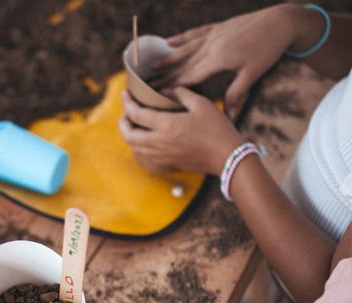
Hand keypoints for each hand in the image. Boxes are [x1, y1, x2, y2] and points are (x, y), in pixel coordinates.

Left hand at [118, 88, 242, 175]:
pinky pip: (146, 156)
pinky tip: (147, 138)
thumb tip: (166, 90)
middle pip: (129, 135)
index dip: (127, 103)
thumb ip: (181, 93)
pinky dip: (140, 147)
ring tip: (135, 124)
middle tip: (126, 112)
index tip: (125, 94)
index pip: (136, 114)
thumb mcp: (202, 104)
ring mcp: (163, 156)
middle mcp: (160, 143)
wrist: (228, 157)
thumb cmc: (218, 129)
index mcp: (167, 125)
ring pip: (135, 148)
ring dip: (130, 135)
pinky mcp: (169, 164)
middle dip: (122, 123)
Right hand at [150, 5, 298, 118]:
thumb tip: (228, 117)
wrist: (279, 21)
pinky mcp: (217, 28)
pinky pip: (194, 33)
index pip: (190, 76)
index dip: (173, 87)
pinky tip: (169, 42)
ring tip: (152, 66)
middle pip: (183, 64)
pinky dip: (180, 38)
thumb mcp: (253, 74)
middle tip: (148, 86)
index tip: (158, 96)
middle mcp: (211, 46)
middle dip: (165, 76)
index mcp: (218, 59)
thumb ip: (237, 94)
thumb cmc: (268, 50)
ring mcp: (213, 35)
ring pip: (185, 48)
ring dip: (168, 58)